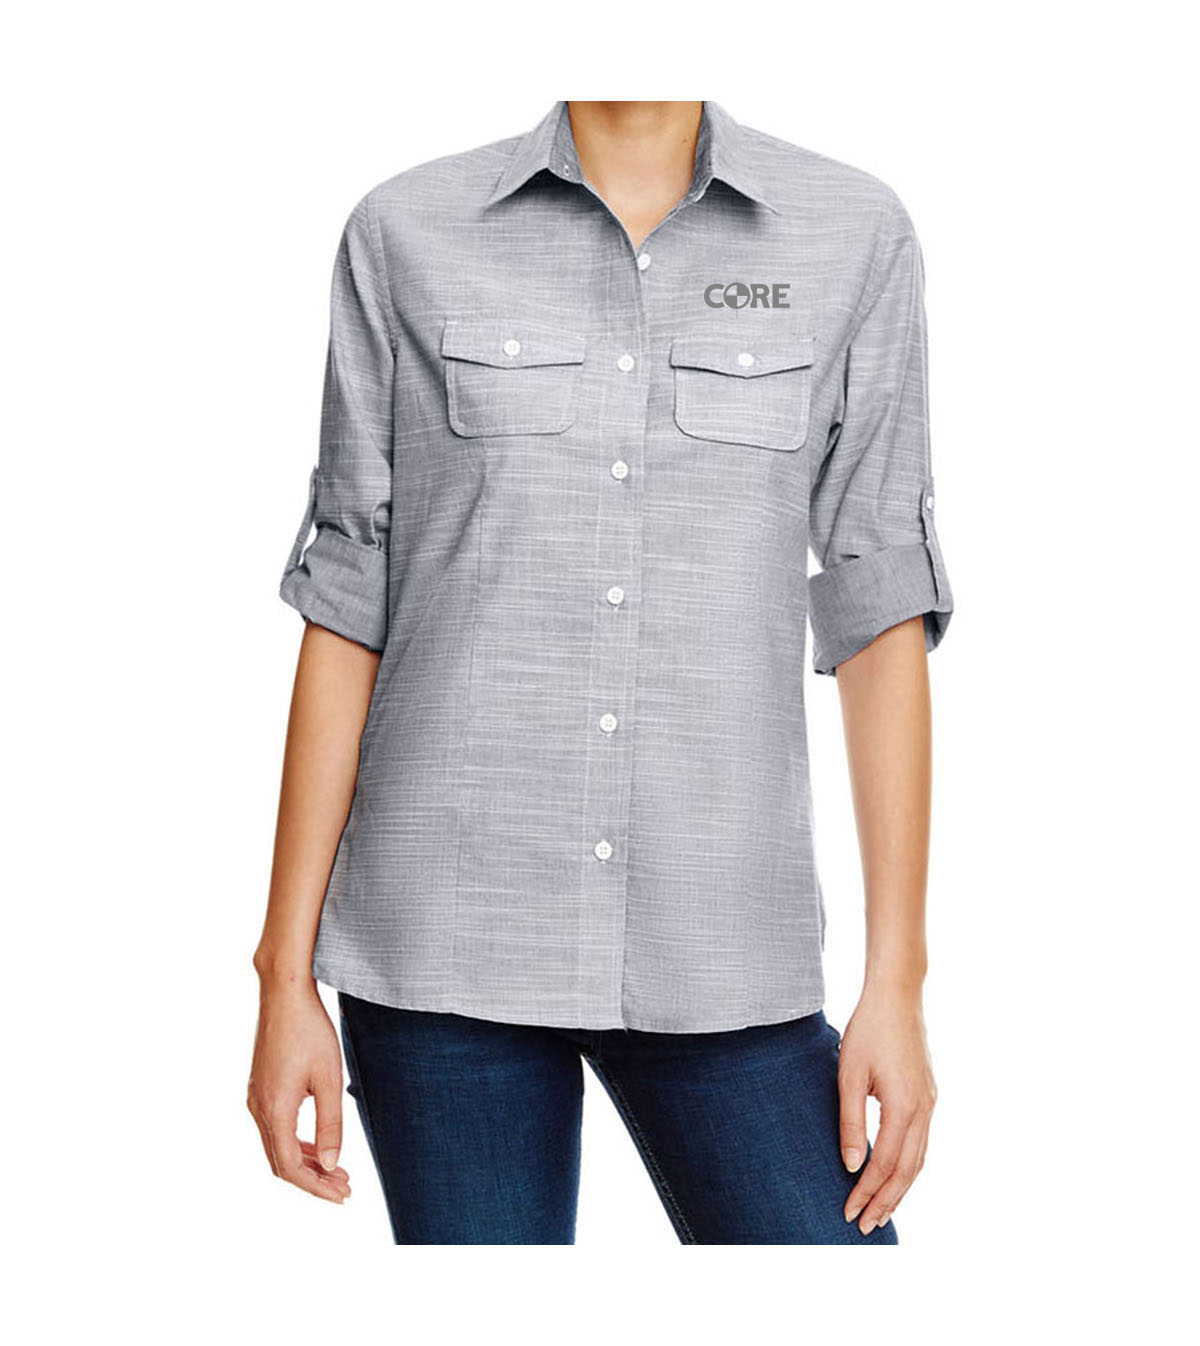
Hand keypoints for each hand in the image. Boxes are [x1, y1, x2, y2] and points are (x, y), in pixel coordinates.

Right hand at [247, 977, 350, 1202]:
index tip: (342, 1195)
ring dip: (306, 1162)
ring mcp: (256, 1098)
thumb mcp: (328, 1078)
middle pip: (281, 1163)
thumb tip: (332, 1165)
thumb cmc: (310, 1031)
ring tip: (337, 1170)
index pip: (291, 1167)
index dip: (316, 1187)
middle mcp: (259, 1109)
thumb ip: (330, 1124)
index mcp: (275, 1110)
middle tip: (345, 1187)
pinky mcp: (260, 1088)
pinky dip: (297, 1142)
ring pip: (277, 1147)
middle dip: (313, 1180)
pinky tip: (319, 1143)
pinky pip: (275, 1128)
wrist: (284, 994)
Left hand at [837, 987, 935, 1234]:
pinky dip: (908, 1166)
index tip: (848, 1212)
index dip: (867, 1191)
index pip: (885, 1164)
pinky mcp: (928, 1096)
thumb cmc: (869, 1030)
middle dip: (886, 1201)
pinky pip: (921, 1142)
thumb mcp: (849, 1074)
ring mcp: (930, 1103)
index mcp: (904, 1106)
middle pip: (907, 1171)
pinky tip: (894, 1175)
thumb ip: (851, 1121)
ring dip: (900, 1188)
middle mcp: (924, 1109)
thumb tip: (852, 1166)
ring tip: (881, 1211)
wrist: (897, 996)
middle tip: (866, 1226)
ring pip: (918, 1159)